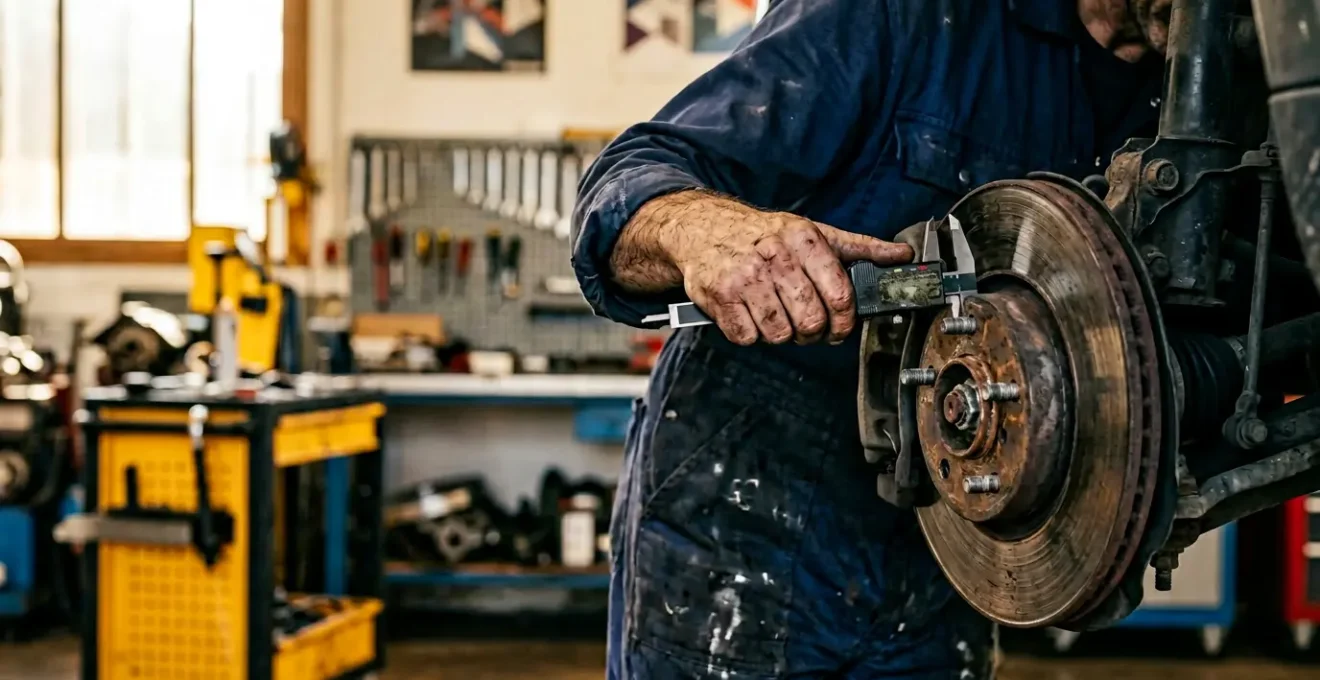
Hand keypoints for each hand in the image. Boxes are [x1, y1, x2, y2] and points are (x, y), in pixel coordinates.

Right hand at [658, 195, 912, 345]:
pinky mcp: (719, 296)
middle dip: (812, 332)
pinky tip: (750, 315)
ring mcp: (744, 277)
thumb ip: (860, 248)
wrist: (703, 227)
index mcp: (804, 239)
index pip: (839, 295)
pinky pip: (747, 337)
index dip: (844, 322)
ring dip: (781, 334)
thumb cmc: (763, 234)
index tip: (838, 326)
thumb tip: (902, 255)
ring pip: (780, 334)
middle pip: (811, 321)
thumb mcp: (814, 232)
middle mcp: (775, 256)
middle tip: (805, 325)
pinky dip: (751, 334)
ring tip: (776, 316)